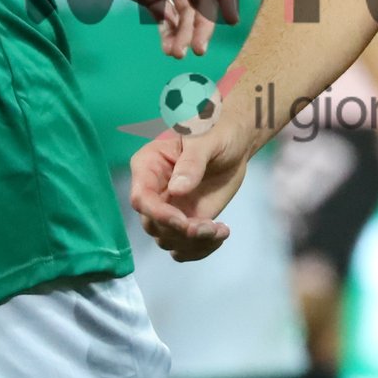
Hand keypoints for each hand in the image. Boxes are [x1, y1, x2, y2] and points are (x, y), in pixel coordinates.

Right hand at [128, 127, 248, 261]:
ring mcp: (169, 208)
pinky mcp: (187, 220)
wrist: (235, 140)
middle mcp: (154, 191)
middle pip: (152, 224)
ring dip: (193, 243)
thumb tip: (177, 189)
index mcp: (148, 165)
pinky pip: (184, 246)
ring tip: (220, 230)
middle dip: (180, 232)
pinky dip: (201, 249)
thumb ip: (191, 162)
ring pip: (167, 239)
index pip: (141, 198)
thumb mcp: (205, 138)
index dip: (159, 214)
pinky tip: (221, 233)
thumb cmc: (216, 129)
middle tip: (209, 228)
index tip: (184, 222)